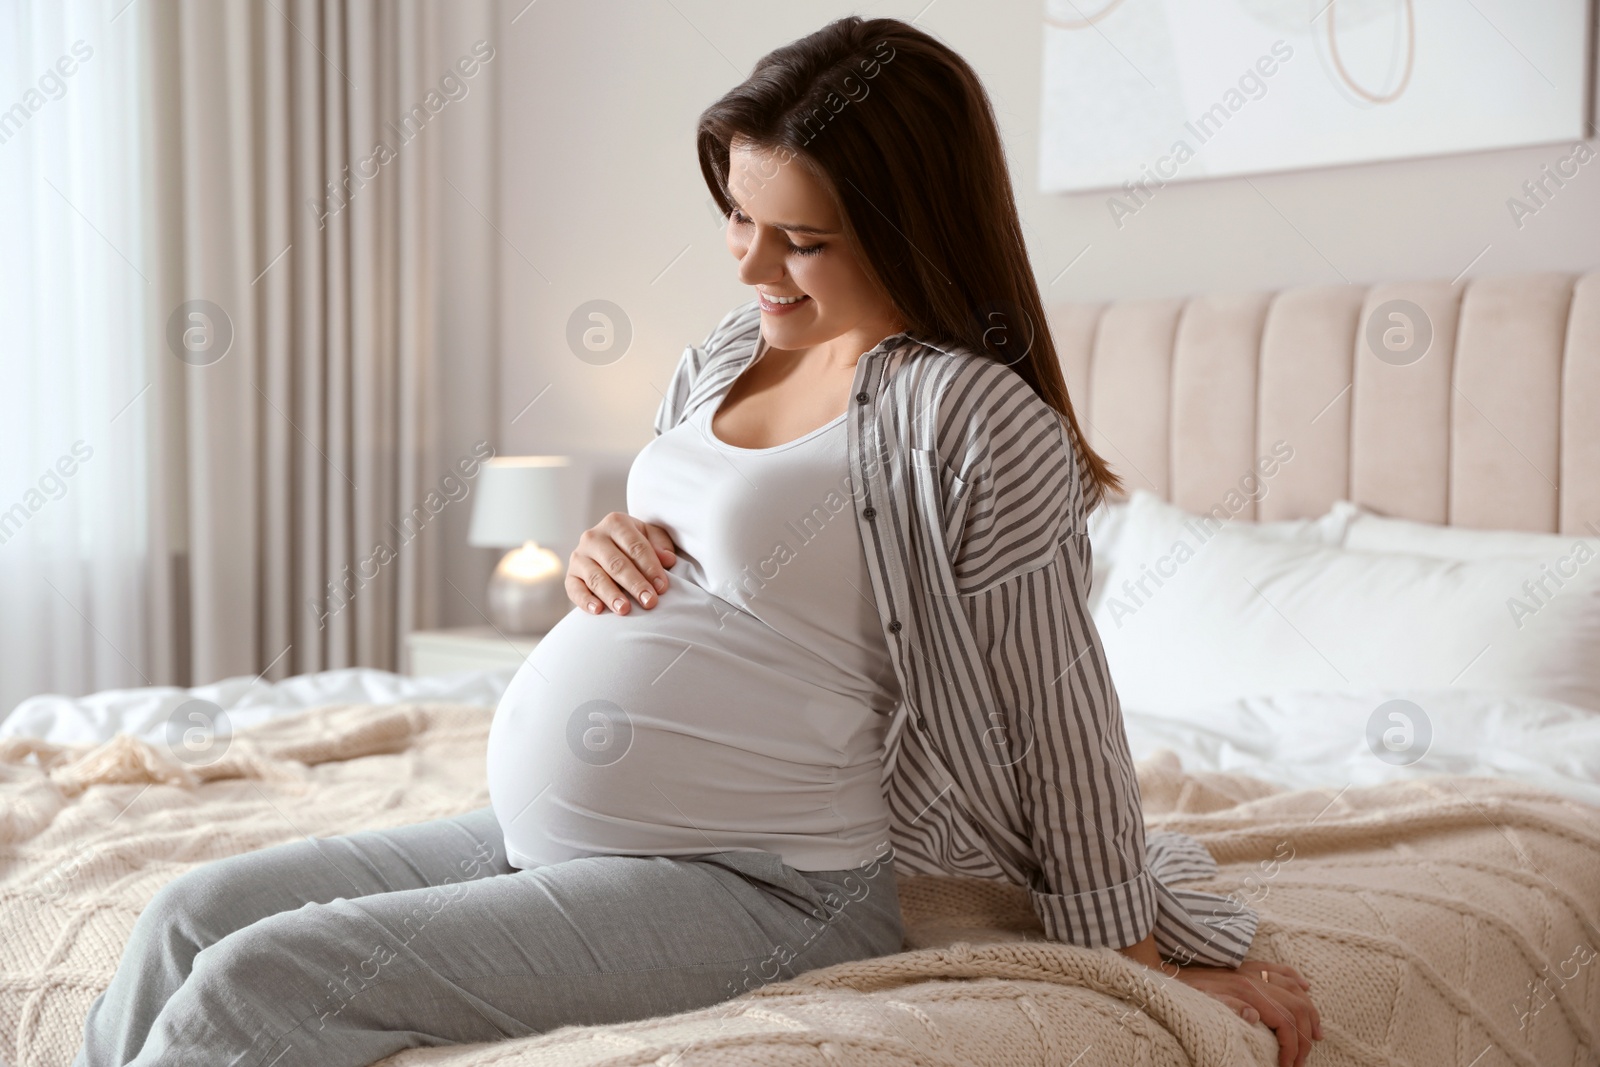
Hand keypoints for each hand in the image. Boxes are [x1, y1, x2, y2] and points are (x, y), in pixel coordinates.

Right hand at [565, 512, 677, 614]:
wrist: (609, 549)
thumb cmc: (635, 544)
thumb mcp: (651, 537)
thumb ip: (661, 545)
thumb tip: (668, 559)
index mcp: (616, 523)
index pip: (635, 546)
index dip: (651, 567)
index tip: (662, 587)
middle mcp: (593, 537)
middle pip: (616, 563)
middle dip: (634, 584)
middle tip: (649, 601)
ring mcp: (579, 556)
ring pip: (596, 577)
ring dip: (611, 594)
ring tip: (624, 609)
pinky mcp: (570, 575)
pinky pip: (575, 589)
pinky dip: (585, 600)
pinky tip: (598, 610)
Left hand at [1174, 959, 1322, 1066]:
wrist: (1168, 971)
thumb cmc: (1185, 994)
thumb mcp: (1202, 1005)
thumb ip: (1229, 1008)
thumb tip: (1254, 1016)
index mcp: (1247, 992)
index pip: (1285, 1022)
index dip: (1292, 1048)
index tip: (1287, 1066)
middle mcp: (1255, 979)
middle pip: (1297, 1008)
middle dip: (1305, 1037)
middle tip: (1300, 1060)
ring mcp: (1253, 971)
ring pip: (1295, 989)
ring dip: (1310, 1012)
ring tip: (1315, 1035)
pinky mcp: (1247, 966)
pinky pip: (1280, 969)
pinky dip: (1296, 978)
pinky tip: (1306, 987)